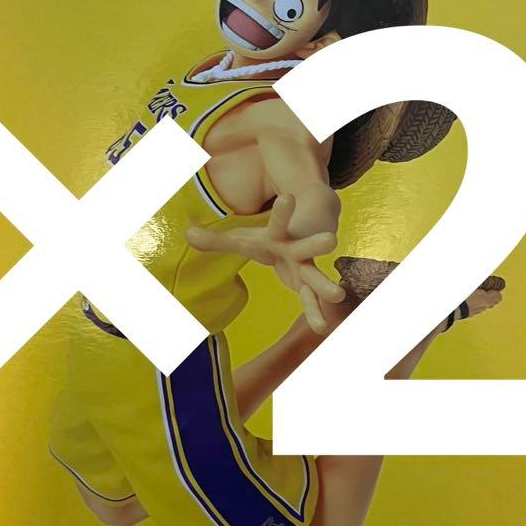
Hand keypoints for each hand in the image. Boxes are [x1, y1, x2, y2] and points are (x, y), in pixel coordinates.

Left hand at [186, 195, 344, 332]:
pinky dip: (315, 314)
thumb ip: (217, 239)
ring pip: (315, 278)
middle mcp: (297, 250)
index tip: (287, 196)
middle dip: (317, 244)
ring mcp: (306, 268)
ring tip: (337, 297)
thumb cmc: (272, 237)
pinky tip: (322, 328)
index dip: (282, 212)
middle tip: (331, 240)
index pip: (279, 222)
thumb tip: (188, 234)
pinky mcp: (307, 285)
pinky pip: (311, 301)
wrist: (311, 228)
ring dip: (324, 287)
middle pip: (306, 247)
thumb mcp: (243, 238)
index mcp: (280, 235)